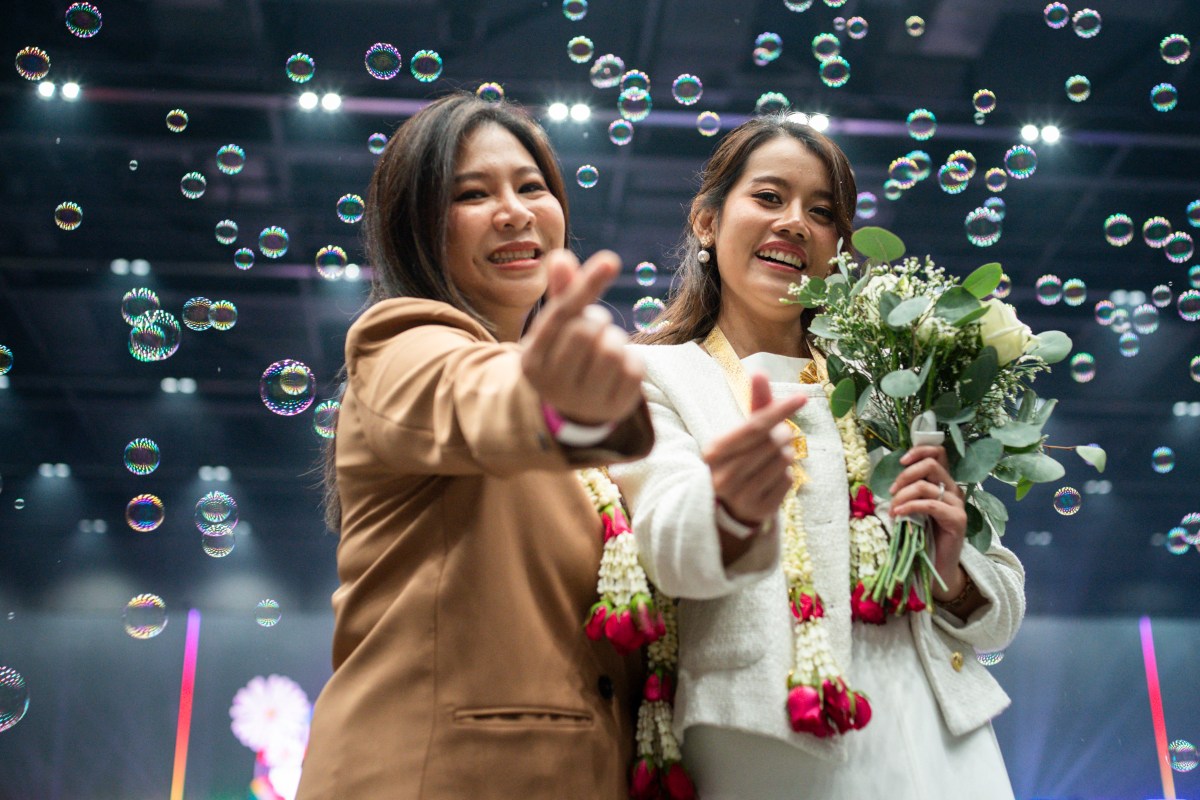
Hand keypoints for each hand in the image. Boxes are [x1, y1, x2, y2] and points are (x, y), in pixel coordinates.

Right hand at [521, 249, 643, 425]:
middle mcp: (552, 384)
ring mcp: (583, 400)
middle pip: (588, 329)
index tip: (611, 260)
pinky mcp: (615, 408)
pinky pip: (634, 368)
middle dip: (598, 321)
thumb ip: (561, 293)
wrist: (574, 411)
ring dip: (616, 340)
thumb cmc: (564, 355)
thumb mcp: (556, 328)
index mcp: (531, 360)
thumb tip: (561, 256)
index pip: (561, 314)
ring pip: (613, 349)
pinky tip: (617, 370)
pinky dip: (631, 360)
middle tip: (593, 331)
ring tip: (604, 351)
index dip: (586, 285)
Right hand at [704, 373, 807, 532]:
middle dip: (782, 435)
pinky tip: (772, 477)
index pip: (754, 426)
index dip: (779, 410)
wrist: (726, 507)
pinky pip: (788, 480)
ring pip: (784, 460)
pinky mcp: (758, 509)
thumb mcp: (740, 434)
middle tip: (777, 439)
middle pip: (773, 442)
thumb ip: (754, 405)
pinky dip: (786, 474)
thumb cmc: (737, 460)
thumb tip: (760, 372)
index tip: (802, 398)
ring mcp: (740, 496)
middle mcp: (724, 475)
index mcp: (715, 451)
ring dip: (786, 454)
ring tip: (772, 458)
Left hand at [889, 445, 967, 598]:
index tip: (901, 461)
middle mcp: (952, 490)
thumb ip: (908, 491)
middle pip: (931, 464)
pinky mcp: (958, 519)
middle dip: (905, 475)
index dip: (920, 450)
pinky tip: (899, 515)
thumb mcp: (911, 508)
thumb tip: (891, 482)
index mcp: (942, 483)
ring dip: (903, 495)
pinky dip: (910, 507)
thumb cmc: (920, 536)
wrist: (934, 566)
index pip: (938, 453)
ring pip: (927, 485)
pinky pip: (930, 505)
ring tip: (893, 510)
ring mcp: (957, 504)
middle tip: (891, 492)